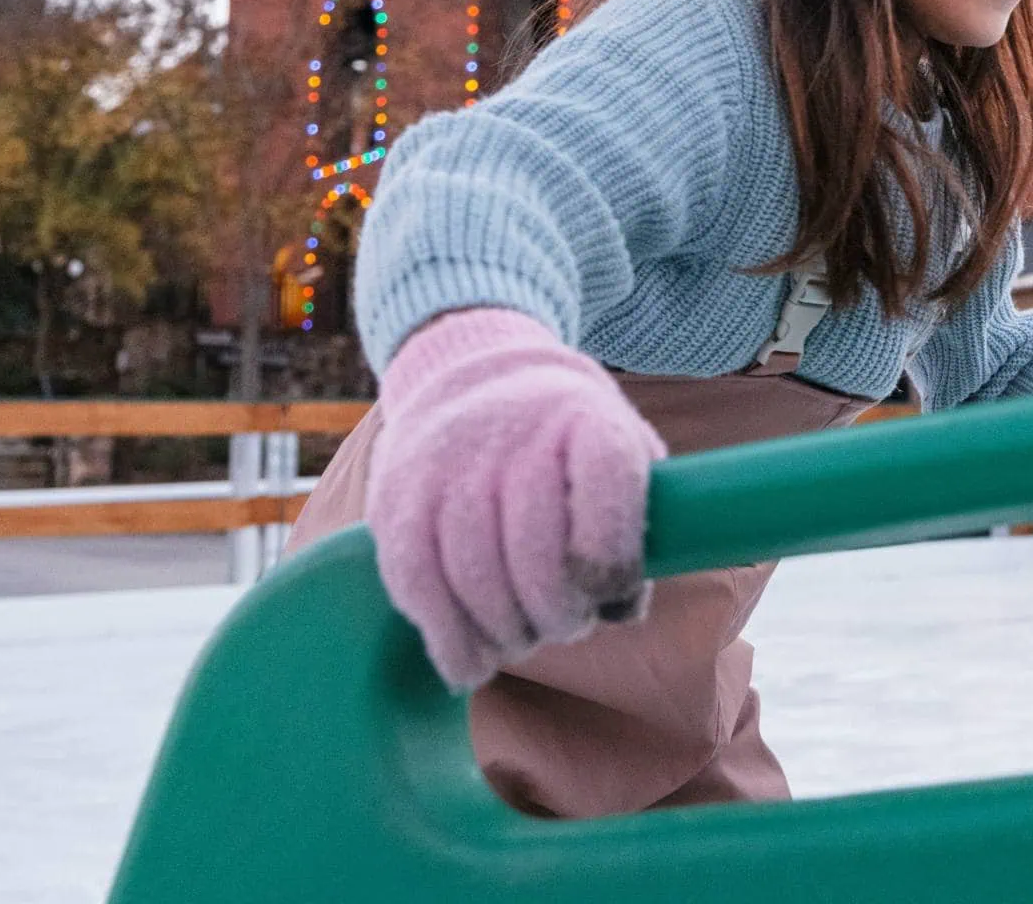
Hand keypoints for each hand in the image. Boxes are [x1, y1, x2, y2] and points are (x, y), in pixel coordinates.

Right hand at [364, 308, 666, 690]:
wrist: (469, 371)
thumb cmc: (563, 437)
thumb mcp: (616, 449)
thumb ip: (637, 521)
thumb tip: (621, 608)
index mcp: (585, 419)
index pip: (607, 499)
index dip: (612, 565)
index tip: (610, 591)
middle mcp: (513, 433)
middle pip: (537, 556)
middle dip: (558, 613)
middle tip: (565, 623)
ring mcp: (448, 464)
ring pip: (476, 578)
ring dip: (505, 632)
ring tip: (521, 638)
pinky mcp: (396, 498)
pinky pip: (418, 585)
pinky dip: (450, 640)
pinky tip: (471, 662)